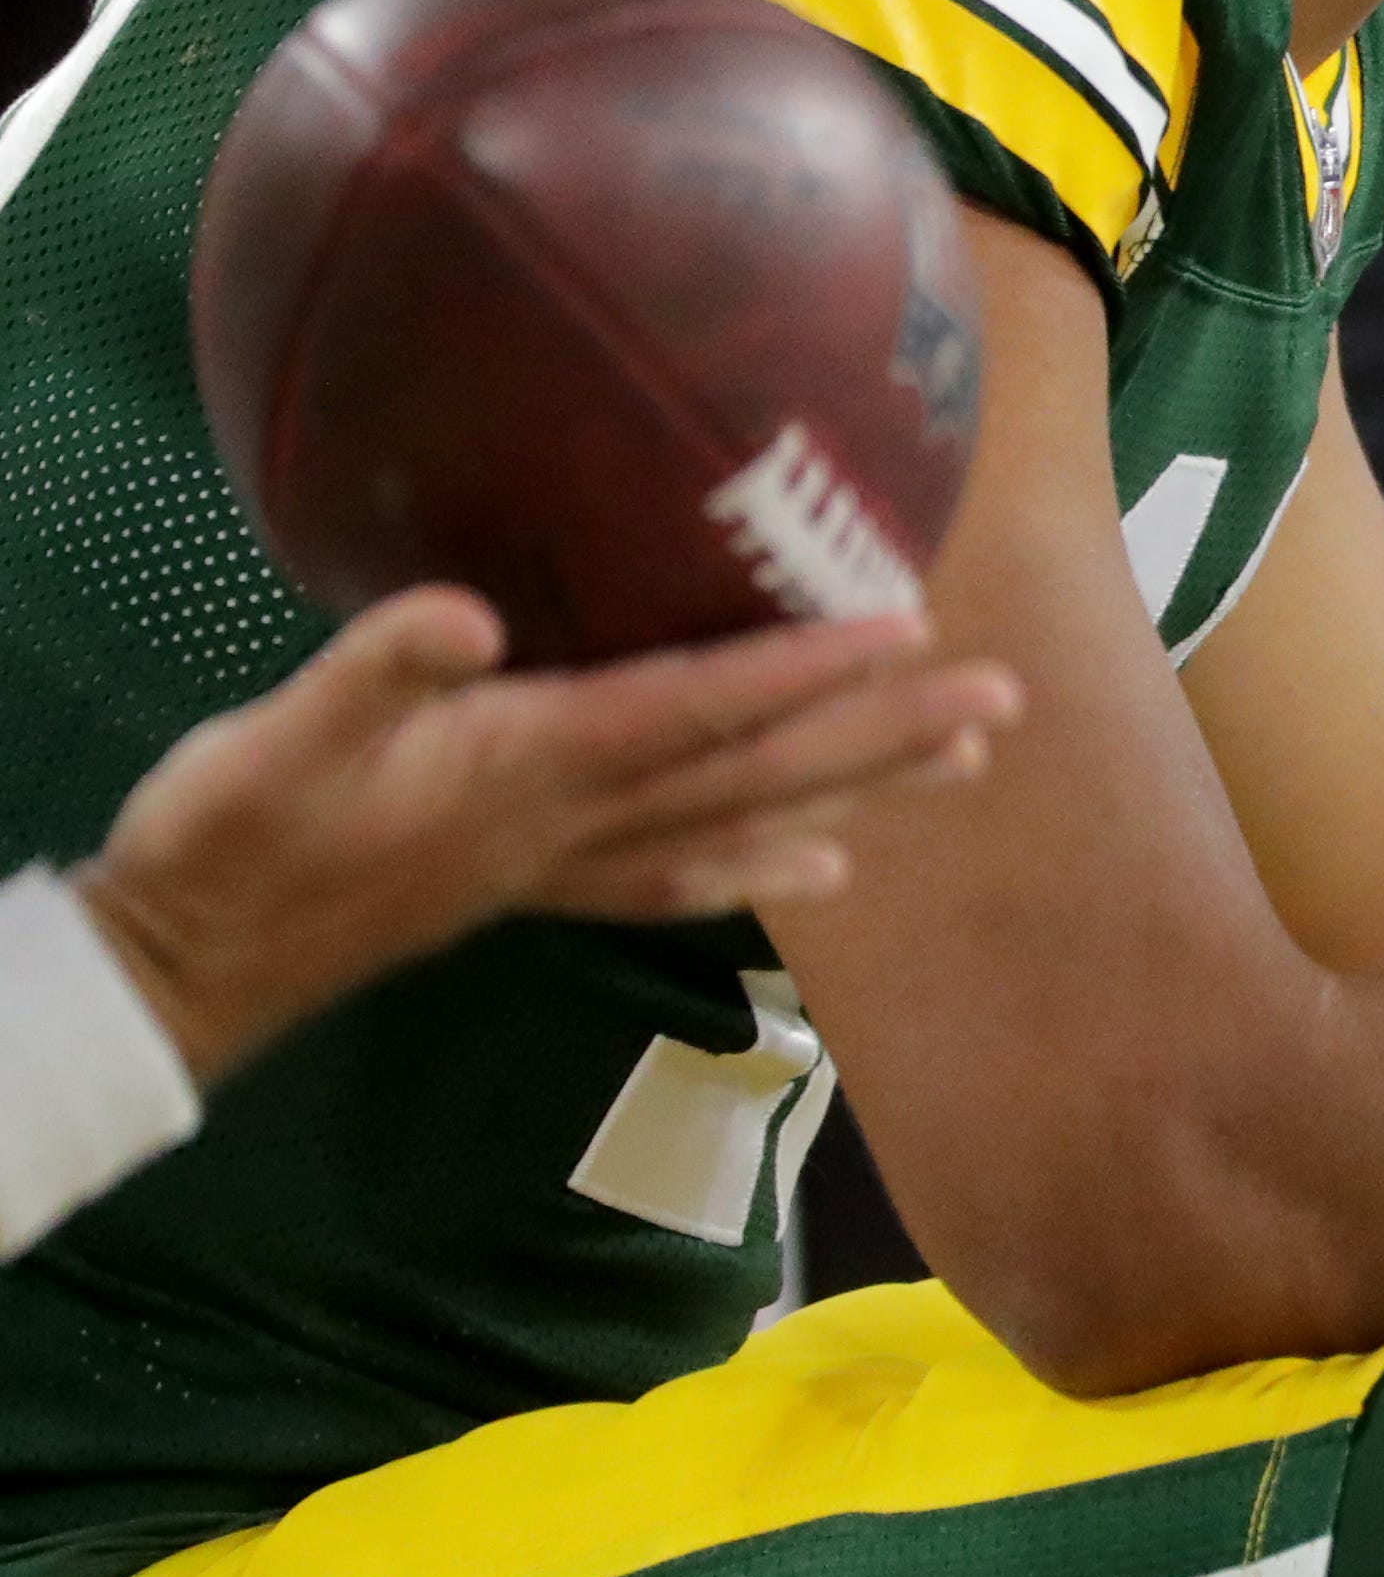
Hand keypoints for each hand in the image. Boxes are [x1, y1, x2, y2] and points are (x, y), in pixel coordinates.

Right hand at [75, 588, 1020, 1080]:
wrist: (184, 961)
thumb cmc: (227, 835)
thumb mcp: (273, 741)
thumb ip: (372, 675)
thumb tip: (464, 614)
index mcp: (529, 765)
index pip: (696, 707)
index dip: (803, 666)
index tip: (908, 624)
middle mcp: (577, 820)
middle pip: (758, 769)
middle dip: (884, 730)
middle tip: (1007, 702)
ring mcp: (567, 862)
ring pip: (747, 821)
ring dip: (860, 788)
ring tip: (967, 762)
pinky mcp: (540, 885)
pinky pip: (682, 875)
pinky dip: (763, 865)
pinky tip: (830, 867)